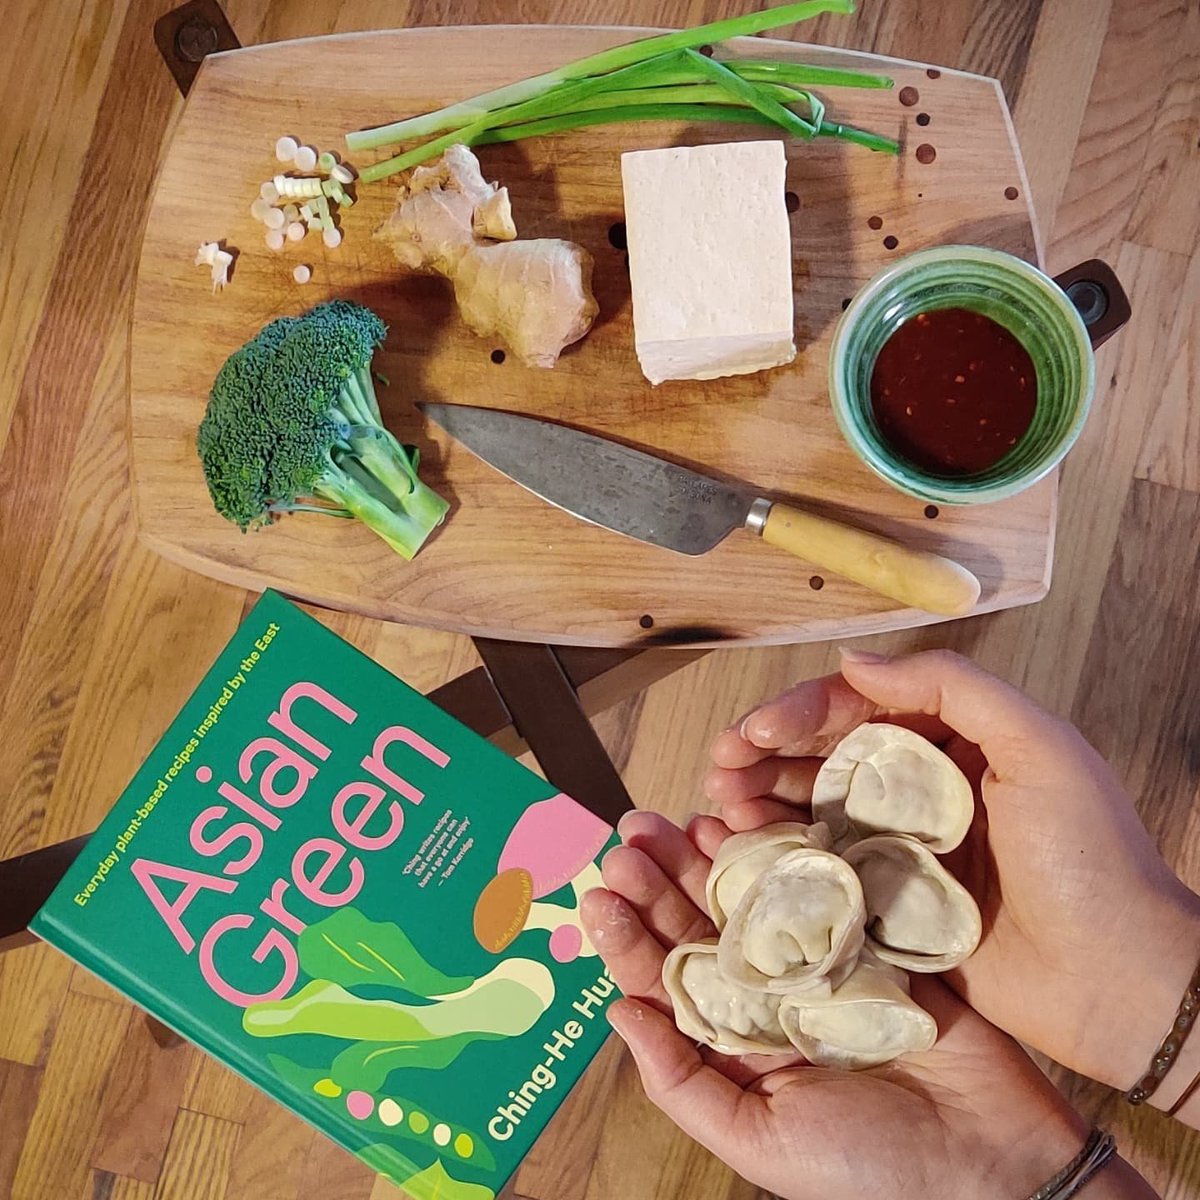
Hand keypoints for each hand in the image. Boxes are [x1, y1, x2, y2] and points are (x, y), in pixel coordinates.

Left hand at [579, 811, 1117, 1199]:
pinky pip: (815, 884)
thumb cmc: (871, 1169)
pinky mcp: (866, 934)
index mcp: (735, 1045)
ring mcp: (816, 962)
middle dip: (660, 882)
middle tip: (628, 837)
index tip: (598, 893)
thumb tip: (616, 1012)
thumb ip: (681, 1082)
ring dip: (708, 860)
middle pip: (700, 927)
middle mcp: (767, 997)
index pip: (668, 980)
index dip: (629, 937)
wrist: (992, 1158)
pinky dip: (780, 853)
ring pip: (747, 899)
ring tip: (672, 822)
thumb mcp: (758, 1140)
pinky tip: (744, 826)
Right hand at [704, 648, 1199, 1103]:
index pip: (858, 709)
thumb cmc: (1089, 859)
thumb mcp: (1039, 746)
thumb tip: (855, 662)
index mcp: (951, 742)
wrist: (1118, 983)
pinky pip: (818, 871)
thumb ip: (953, 687)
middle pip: (821, 756)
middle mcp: (916, 790)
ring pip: (810, 811)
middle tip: (720, 765)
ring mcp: (896, 849)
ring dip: (759, 800)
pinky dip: (775, 856)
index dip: (799, 713)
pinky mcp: (885, 907)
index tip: (756, 730)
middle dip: (763, 754)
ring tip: (720, 805)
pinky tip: (740, 848)